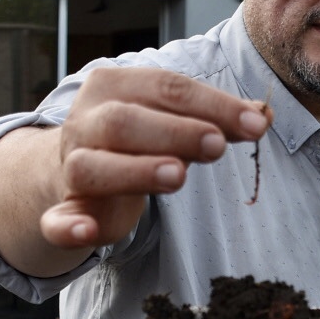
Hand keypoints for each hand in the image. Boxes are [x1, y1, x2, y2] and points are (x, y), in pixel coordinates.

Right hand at [38, 67, 272, 248]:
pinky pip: (56, 220)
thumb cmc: (137, 139)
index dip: (212, 105)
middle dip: (175, 133)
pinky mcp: (64, 210)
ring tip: (177, 176)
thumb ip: (214, 118)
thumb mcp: (173, 120)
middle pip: (125, 122)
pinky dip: (68, 227)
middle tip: (217, 147)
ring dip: (135, 171)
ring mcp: (70, 165)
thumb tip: (263, 115)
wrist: (76, 170)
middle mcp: (86, 121)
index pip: (166, 87)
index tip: (255, 124)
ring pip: (93, 167)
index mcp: (113, 86)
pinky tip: (88, 232)